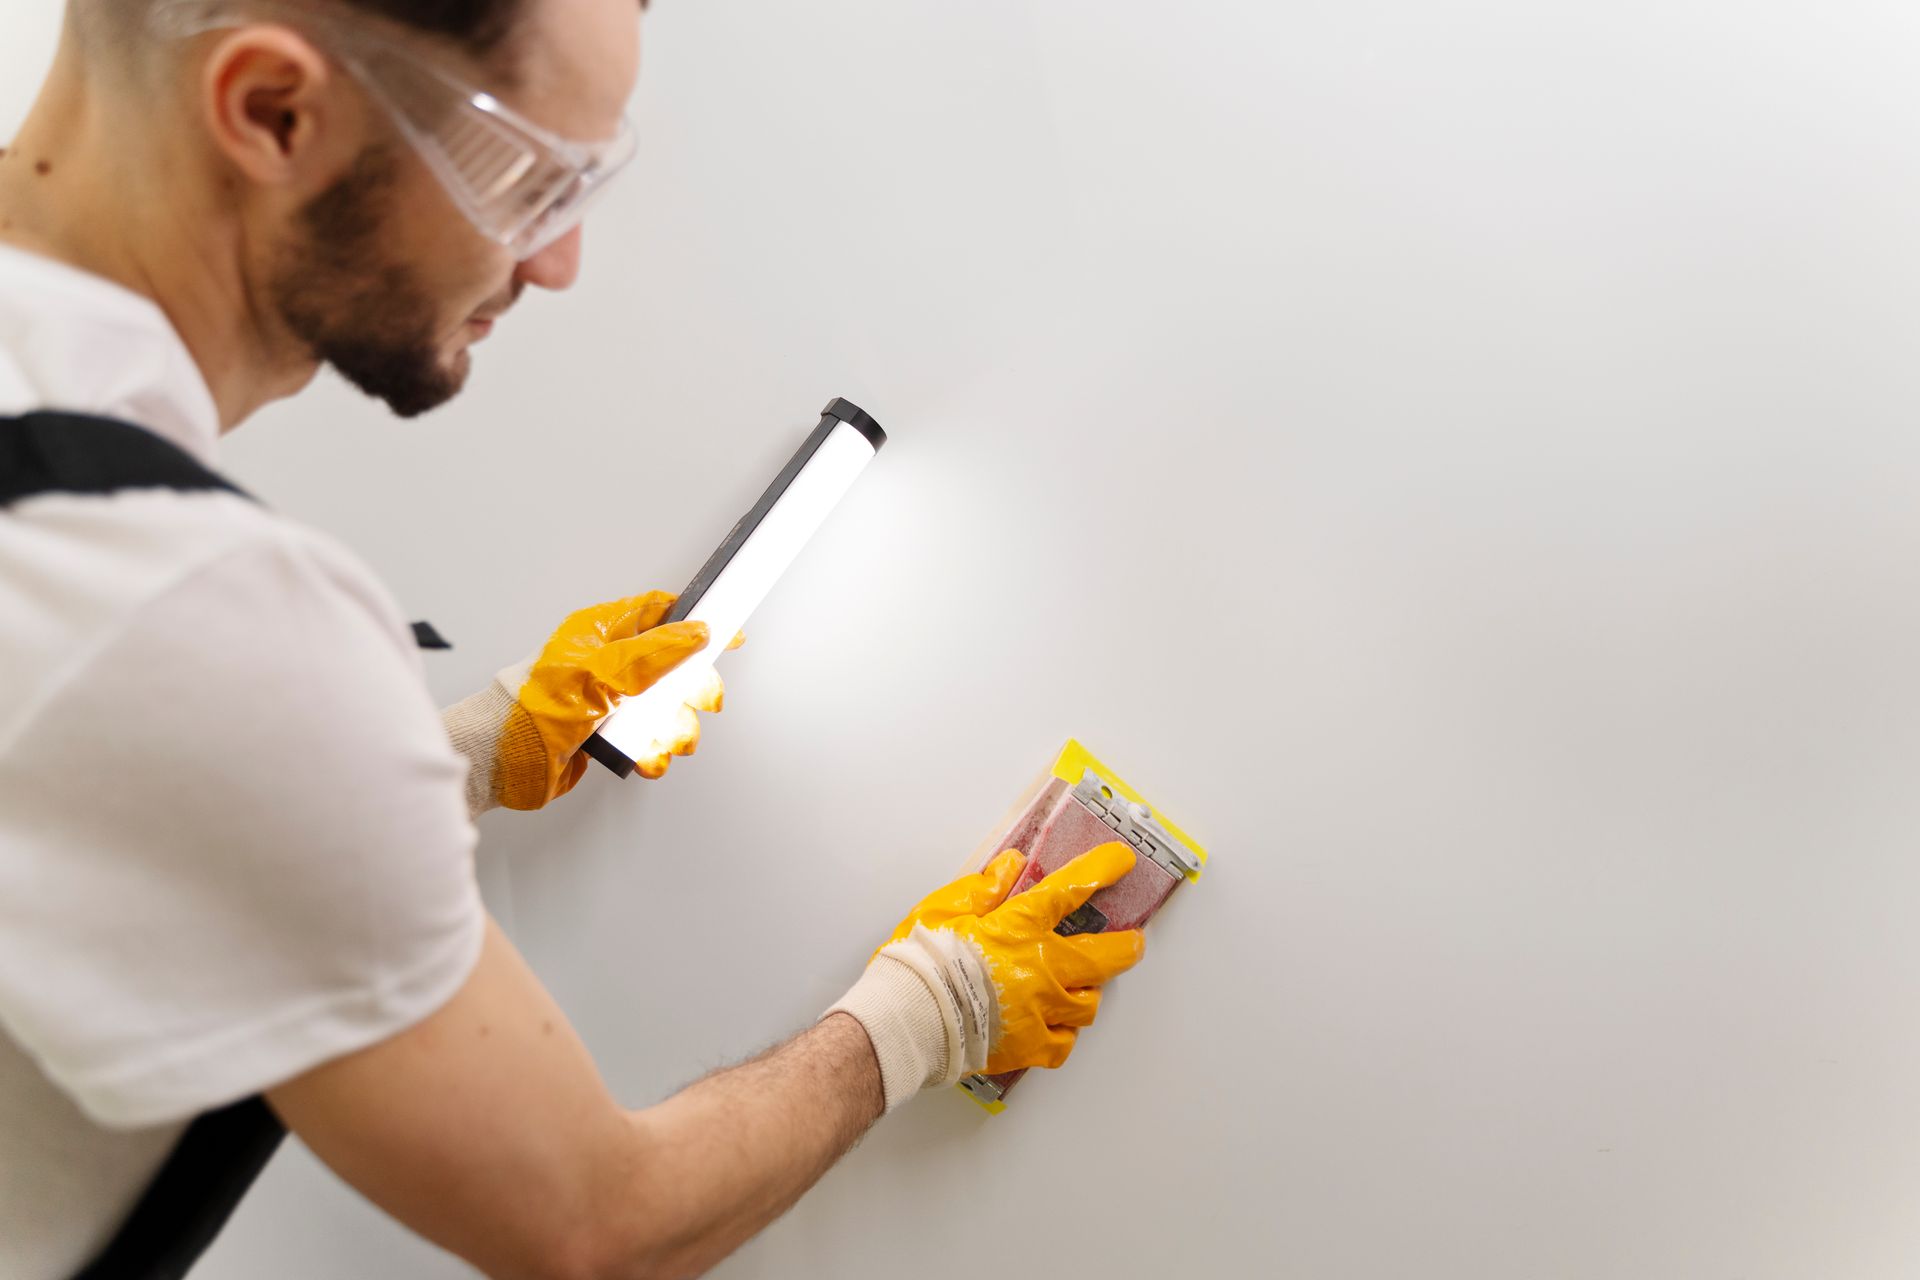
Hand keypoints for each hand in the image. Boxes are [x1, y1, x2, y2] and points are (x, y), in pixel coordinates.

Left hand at [441, 593, 739, 814]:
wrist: (501, 762)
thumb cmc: (531, 709)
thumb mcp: (599, 672)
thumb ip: (652, 652)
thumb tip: (696, 632)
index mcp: (604, 633)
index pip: (662, 614)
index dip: (697, 622)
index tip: (727, 636)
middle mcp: (611, 665)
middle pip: (677, 667)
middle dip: (691, 689)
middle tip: (695, 700)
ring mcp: (612, 701)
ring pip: (669, 709)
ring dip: (674, 728)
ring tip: (658, 737)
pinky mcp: (610, 736)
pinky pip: (651, 742)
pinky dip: (654, 753)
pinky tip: (642, 755)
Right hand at [826, 842, 1145, 1110]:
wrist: (907, 1021)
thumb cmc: (919, 964)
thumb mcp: (943, 909)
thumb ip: (983, 887)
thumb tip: (1011, 866)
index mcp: (1020, 928)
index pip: (1071, 890)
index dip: (1101, 870)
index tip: (1122, 861)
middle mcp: (1041, 969)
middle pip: (1104, 957)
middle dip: (1125, 948)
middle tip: (1133, 943)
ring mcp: (1041, 1012)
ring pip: (1087, 1003)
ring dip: (1086, 992)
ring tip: (1079, 987)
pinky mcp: (1031, 1048)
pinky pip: (1064, 1043)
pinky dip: (1063, 1033)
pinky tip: (1055, 1027)